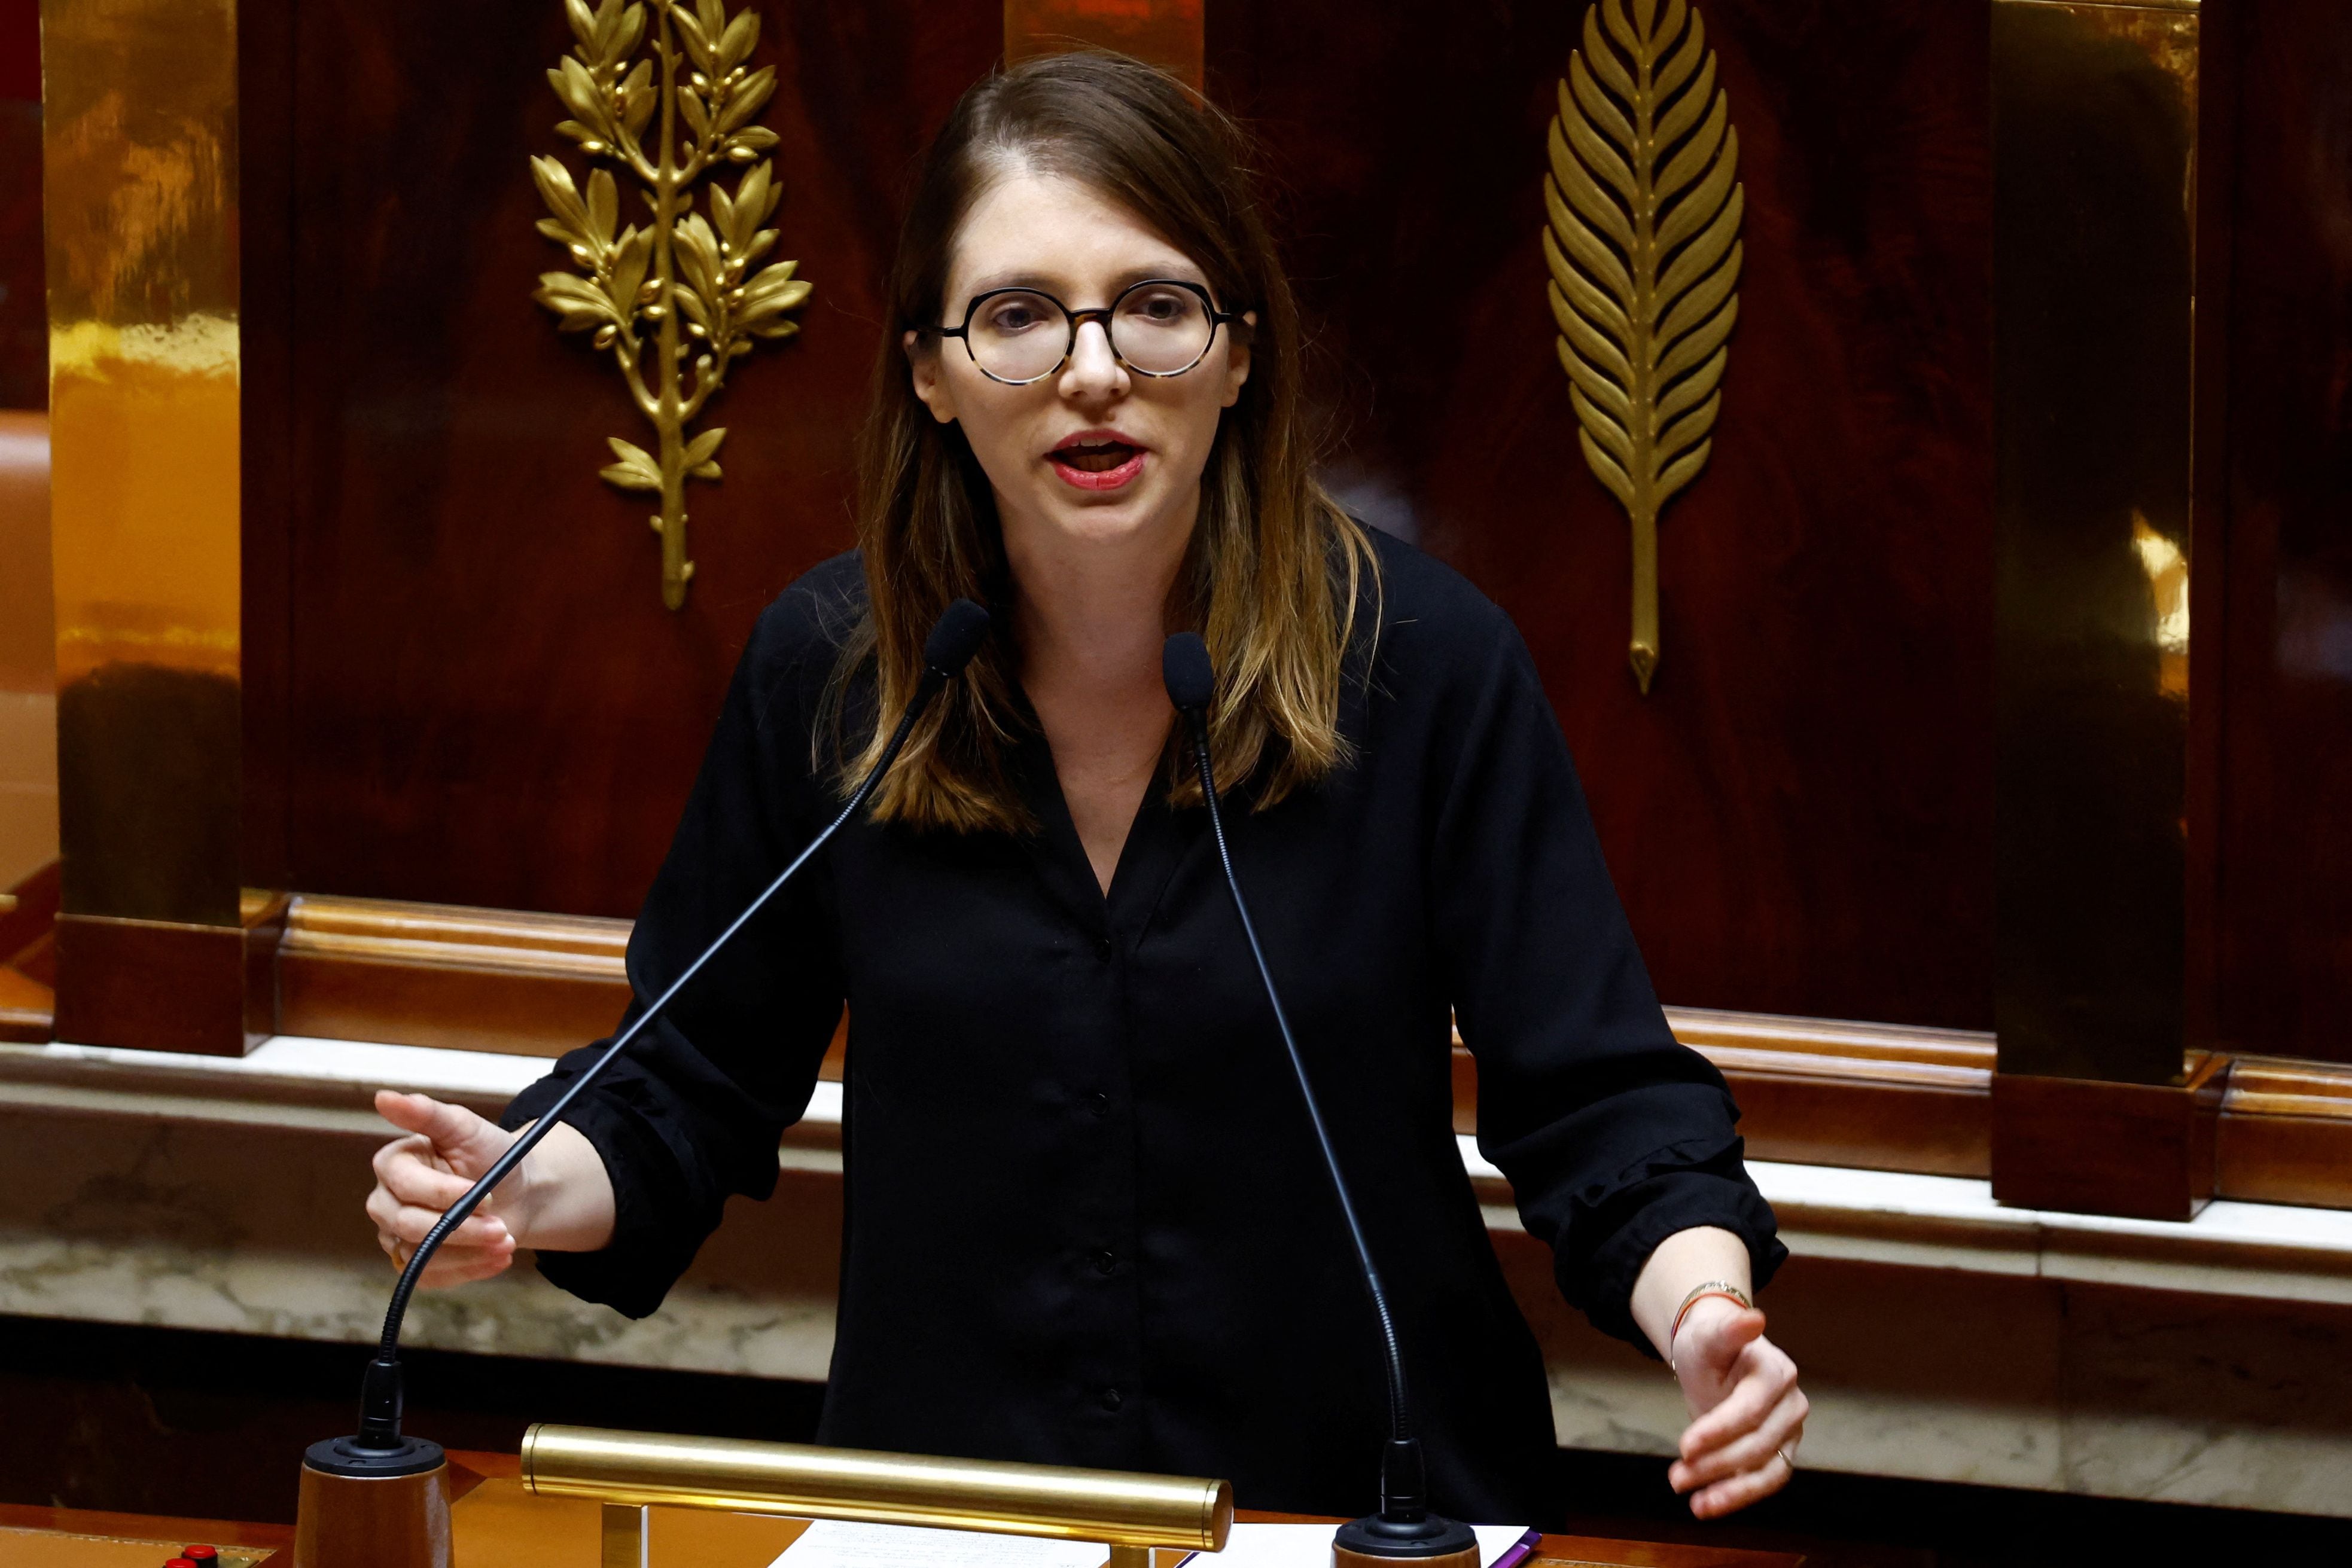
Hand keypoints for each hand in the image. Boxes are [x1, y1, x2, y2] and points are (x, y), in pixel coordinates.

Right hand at [365, 1090, 523, 1287]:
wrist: (518, 1189)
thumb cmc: (489, 1154)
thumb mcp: (464, 1127)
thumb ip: (426, 1113)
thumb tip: (383, 1097)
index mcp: (393, 1164)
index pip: (405, 1185)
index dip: (445, 1193)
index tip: (484, 1194)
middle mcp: (387, 1202)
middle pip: (409, 1225)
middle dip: (461, 1228)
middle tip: (500, 1226)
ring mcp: (398, 1236)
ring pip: (421, 1255)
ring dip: (469, 1252)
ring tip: (506, 1240)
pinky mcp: (416, 1263)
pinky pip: (431, 1276)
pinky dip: (470, 1270)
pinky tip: (497, 1257)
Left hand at [1666, 1296, 1806, 1518]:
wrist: (1715, 1357)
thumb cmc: (1710, 1344)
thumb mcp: (1709, 1335)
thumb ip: (1729, 1331)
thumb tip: (1754, 1318)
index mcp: (1778, 1373)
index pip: (1750, 1410)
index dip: (1718, 1431)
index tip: (1684, 1447)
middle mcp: (1791, 1406)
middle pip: (1757, 1444)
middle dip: (1715, 1464)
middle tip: (1675, 1478)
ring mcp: (1789, 1434)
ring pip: (1767, 1472)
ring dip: (1730, 1492)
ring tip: (1693, 1504)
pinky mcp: (1780, 1455)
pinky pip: (1765, 1483)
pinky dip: (1738, 1497)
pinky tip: (1706, 1504)